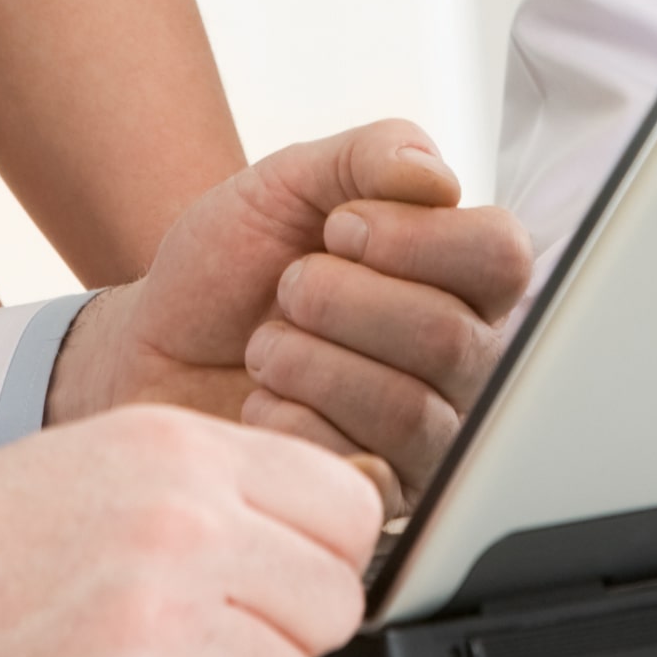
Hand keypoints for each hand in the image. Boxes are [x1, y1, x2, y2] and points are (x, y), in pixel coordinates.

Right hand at [0, 407, 380, 656]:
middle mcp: (180, 529)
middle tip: (214, 637)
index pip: (348, 508)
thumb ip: (216, 484)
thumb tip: (328, 532)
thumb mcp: (103, 460)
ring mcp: (156, 627)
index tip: (289, 576)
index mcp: (180, 452)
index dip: (327, 554)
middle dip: (284, 633)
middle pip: (334, 606)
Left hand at [49, 118, 531, 505]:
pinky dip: (289, 425)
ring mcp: (427, 435)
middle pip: (450, 336)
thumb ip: (369, 156)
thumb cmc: (230, 267)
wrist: (155, 347)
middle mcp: (462, 358)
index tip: (338, 228)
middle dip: (336, 300)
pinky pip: (361, 472)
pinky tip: (265, 405)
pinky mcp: (381, 499)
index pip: (502, 256)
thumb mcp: (287, 182)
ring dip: (306, 363)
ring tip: (267, 347)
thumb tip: (437, 179)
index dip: (414, 238)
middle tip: (287, 290)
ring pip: (408, 410)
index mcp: (457, 274)